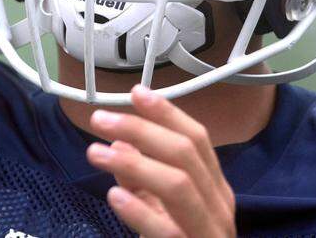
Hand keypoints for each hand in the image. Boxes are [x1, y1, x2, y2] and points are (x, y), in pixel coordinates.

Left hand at [87, 85, 235, 237]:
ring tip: (96, 152)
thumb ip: (144, 183)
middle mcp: (219, 208)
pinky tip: (115, 195)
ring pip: (181, 185)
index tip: (135, 92)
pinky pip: (169, 231)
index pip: (197, 140)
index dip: (167, 113)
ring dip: (135, 162)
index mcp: (216, 191)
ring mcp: (210, 233)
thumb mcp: (164, 214)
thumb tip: (119, 145)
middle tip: (100, 120)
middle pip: (186, 154)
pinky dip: (141, 211)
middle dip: (141, 130)